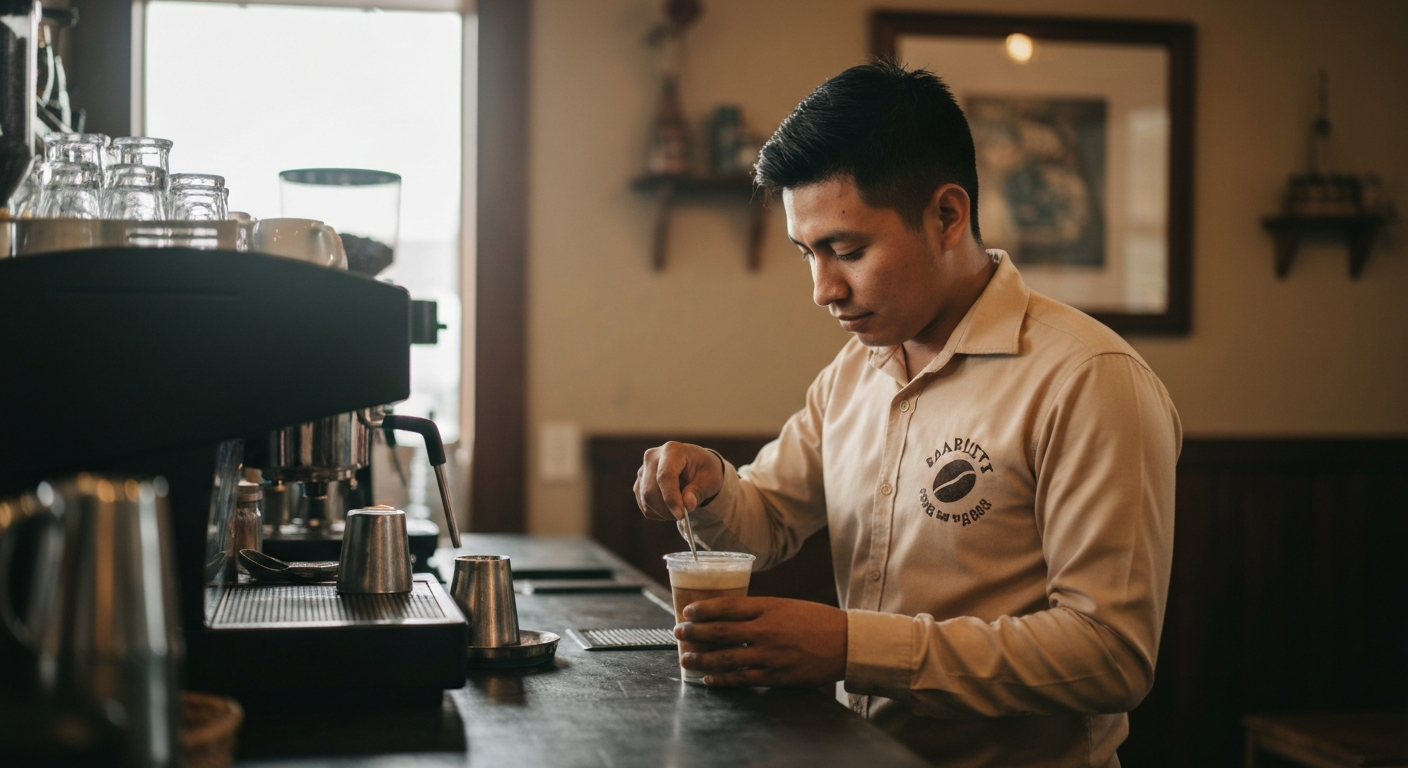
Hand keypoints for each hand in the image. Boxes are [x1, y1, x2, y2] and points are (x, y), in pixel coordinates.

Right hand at [633, 441, 724, 520]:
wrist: (694, 465)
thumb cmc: (704, 469)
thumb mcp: (710, 478)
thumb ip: (699, 491)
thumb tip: (687, 505)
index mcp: (672, 450)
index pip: (665, 475)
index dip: (671, 497)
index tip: (681, 515)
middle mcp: (652, 457)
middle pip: (651, 490)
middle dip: (667, 509)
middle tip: (684, 515)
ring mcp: (643, 471)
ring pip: (646, 500)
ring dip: (664, 512)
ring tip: (681, 508)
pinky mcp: (640, 484)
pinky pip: (645, 506)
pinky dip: (659, 513)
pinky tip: (672, 507)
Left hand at [675, 597, 847, 687]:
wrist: (845, 642)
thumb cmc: (816, 620)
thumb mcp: (786, 605)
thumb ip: (760, 611)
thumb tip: (730, 615)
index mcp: (768, 607)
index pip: (727, 606)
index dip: (703, 609)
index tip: (687, 611)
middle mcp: (765, 630)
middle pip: (720, 631)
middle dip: (694, 633)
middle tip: (677, 633)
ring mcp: (769, 654)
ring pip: (726, 657)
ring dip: (701, 659)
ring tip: (685, 659)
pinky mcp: (775, 675)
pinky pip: (742, 678)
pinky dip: (722, 679)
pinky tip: (709, 679)